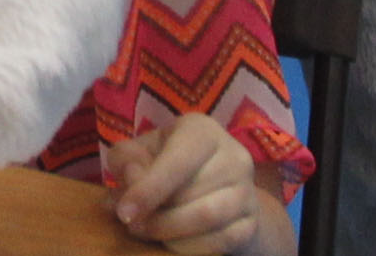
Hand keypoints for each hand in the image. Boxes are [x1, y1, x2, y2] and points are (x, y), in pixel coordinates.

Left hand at [103, 113, 280, 254]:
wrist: (215, 188)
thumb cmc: (167, 163)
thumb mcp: (142, 151)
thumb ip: (127, 159)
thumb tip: (129, 178)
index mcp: (202, 131)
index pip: (176, 162)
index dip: (148, 190)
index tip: (123, 213)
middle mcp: (233, 156)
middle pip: (190, 193)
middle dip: (154, 215)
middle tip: (131, 223)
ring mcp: (248, 191)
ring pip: (207, 218)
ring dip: (169, 231)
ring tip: (146, 231)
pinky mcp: (252, 223)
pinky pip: (221, 241)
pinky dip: (190, 246)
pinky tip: (171, 242)